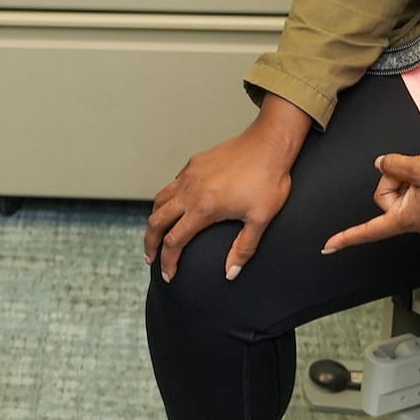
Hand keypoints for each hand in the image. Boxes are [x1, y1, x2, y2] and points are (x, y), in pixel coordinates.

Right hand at [143, 95, 312, 283]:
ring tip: (156, 234)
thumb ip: (243, 249)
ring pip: (160, 199)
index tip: (169, 275)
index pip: (174, 241)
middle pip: (157, 221)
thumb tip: (231, 273)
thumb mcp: (260, 219)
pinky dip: (166, 199)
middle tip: (150, 258)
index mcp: (203, 208)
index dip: (168, 262)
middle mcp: (190, 191)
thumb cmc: (268, 180)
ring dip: (154, 219)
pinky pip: (172, 184)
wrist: (269, 144)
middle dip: (150, 243)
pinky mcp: (194, 163)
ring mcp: (190, 174)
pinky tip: (175, 205)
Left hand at [321, 140, 419, 252]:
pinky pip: (417, 191)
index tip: (327, 247)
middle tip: (413, 166)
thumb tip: (381, 165)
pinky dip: (419, 177)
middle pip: (386, 200)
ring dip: (409, 175)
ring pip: (402, 192)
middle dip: (393, 178)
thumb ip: (392, 165)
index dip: (347, 237)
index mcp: (411, 218)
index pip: (371, 230)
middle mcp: (419, 222)